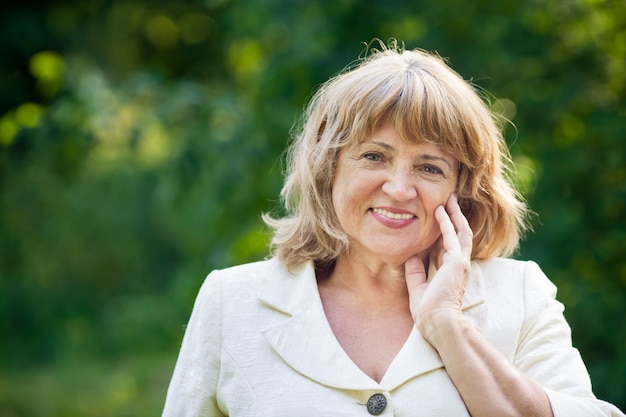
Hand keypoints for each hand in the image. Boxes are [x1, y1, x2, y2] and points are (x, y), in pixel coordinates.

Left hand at [405, 194, 472, 343]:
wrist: (438, 324)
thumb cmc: (429, 313)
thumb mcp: (418, 289)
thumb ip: (415, 272)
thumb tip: (410, 257)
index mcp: (451, 274)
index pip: (449, 248)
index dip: (445, 233)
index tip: (439, 220)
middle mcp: (459, 266)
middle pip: (460, 235)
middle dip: (455, 217)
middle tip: (449, 202)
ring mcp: (460, 263)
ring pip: (461, 231)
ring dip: (455, 214)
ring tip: (449, 199)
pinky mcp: (457, 262)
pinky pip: (453, 236)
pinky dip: (446, 222)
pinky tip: (440, 211)